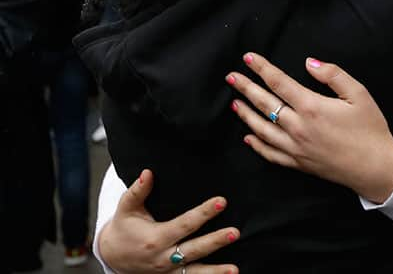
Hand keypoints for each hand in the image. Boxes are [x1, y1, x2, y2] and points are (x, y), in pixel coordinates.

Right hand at [99, 169, 238, 273]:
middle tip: (235, 232)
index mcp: (155, 238)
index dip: (203, 213)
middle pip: (194, 249)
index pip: (184, 224)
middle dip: (215, 241)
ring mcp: (168, 272)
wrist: (112, 256)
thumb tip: (148, 172)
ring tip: (234, 269)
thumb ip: (137, 191)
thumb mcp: (126, 209)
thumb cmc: (123, 228)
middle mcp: (163, 257)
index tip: (221, 201)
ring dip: (215, 271)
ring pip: (195, 272)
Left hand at [228, 52, 392, 203]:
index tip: (248, 58)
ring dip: (246, 114)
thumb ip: (333, 75)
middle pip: (264, 104)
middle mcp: (298, 127)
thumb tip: (310, 62)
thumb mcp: (359, 94)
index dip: (261, 68)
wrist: (375, 168)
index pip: (279, 82)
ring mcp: (295, 148)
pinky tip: (249, 137)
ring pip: (262, 129)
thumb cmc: (370, 129)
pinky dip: (257, 144)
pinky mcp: (298, 163)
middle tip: (231, 77)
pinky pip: (270, 154)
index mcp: (312, 107)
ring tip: (235, 103)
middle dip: (246, 88)